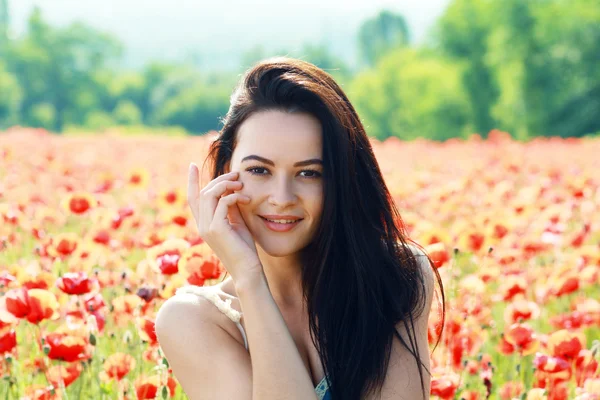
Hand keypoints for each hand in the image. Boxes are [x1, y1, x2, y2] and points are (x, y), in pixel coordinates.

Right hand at [187, 163, 262, 281]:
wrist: (247, 270)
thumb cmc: (244, 249)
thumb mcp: (236, 223)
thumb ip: (230, 208)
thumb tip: (231, 191)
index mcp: (204, 224)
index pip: (193, 198)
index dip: (192, 181)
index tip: (192, 165)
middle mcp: (202, 225)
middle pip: (203, 192)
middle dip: (219, 179)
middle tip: (236, 174)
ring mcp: (207, 227)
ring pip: (209, 194)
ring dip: (226, 185)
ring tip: (241, 185)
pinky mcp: (216, 229)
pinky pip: (222, 202)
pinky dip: (234, 196)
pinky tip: (245, 199)